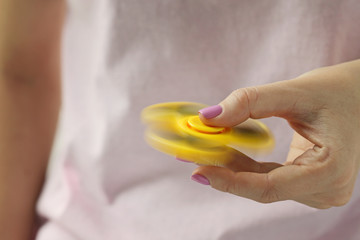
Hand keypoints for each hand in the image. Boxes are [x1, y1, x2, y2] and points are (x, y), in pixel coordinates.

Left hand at [192, 59, 359, 208]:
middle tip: (190, 156)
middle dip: (224, 171)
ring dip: (232, 167)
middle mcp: (326, 189)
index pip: (268, 187)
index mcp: (330, 170)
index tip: (197, 170)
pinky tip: (224, 152)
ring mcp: (319, 190)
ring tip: (202, 150)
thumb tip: (207, 118)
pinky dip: (245, 166)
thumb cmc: (338, 91)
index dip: (230, 181)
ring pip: (262, 184)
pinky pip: (269, 179)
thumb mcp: (294, 92)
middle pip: (262, 187)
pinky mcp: (308, 183)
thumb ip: (249, 103)